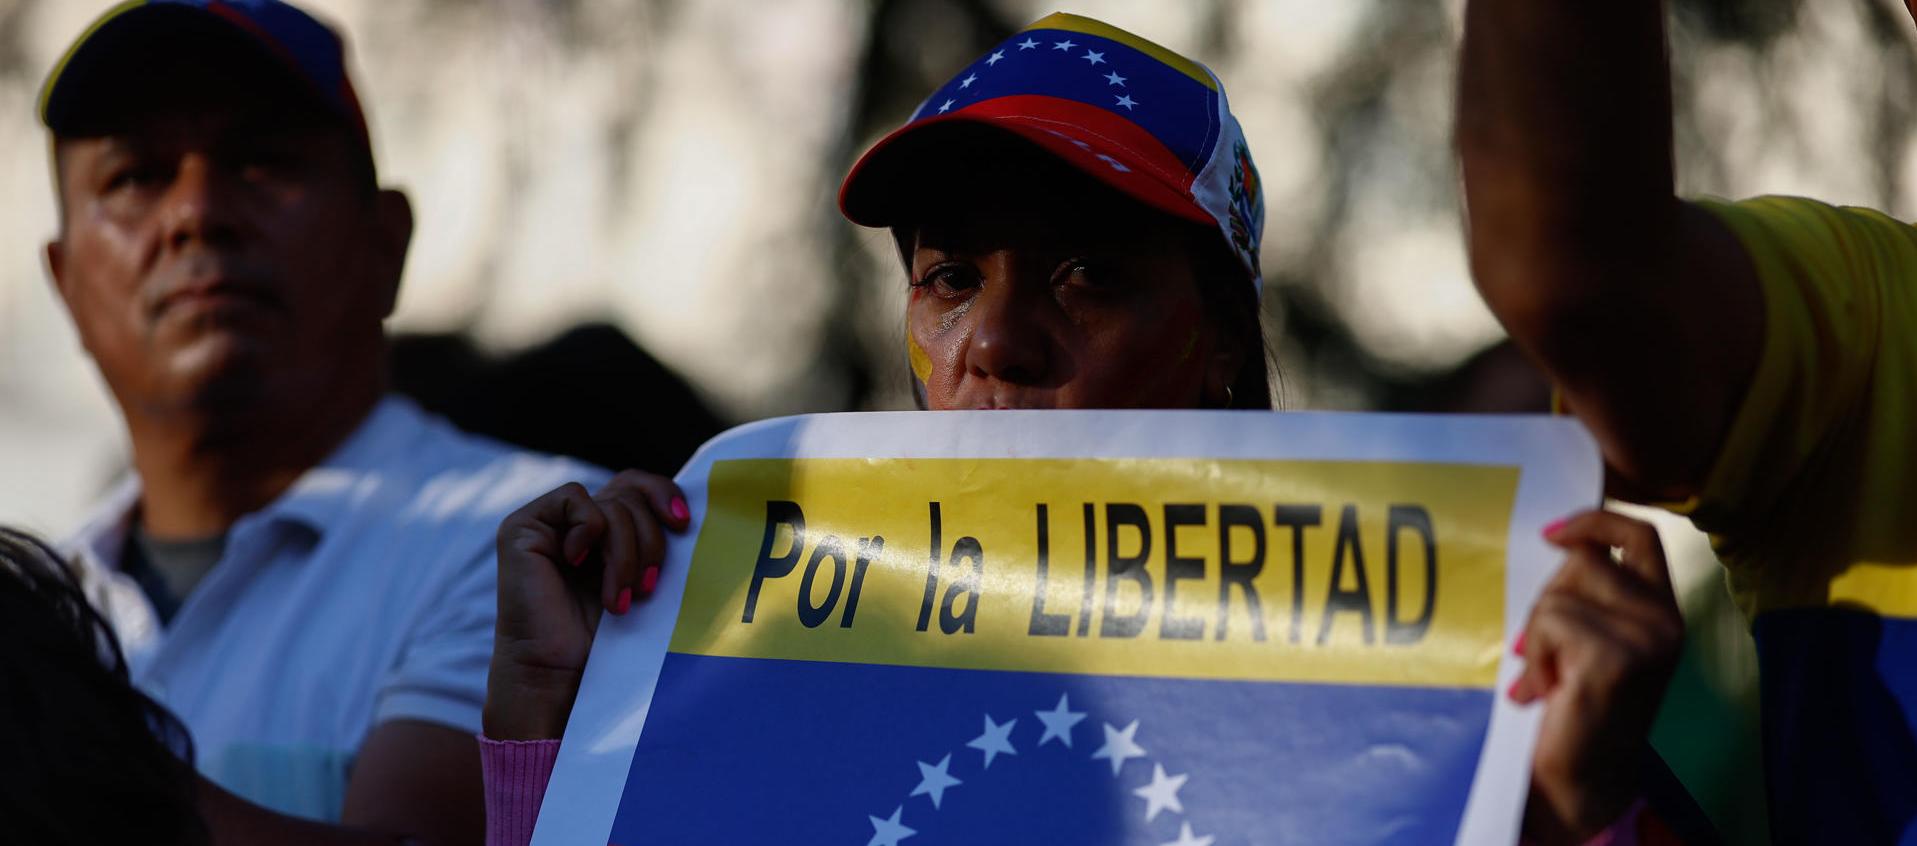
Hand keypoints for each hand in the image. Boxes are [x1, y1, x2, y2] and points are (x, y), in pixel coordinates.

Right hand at [483, 470, 690, 740]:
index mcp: (607, 530)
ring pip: (612, 505)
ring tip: (619, 600)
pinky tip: (578, 564)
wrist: (561, 676)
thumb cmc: (606, 640)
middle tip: (648, 588)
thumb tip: (689, 509)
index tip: (684, 525)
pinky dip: (589, 530)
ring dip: (624, 555)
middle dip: (650, 541)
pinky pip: (574, 499)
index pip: (639, 486)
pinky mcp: (522, 526)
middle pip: (631, 494)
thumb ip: (655, 541)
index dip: (664, 494)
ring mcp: (549, 522)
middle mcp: (578, 522)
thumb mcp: (644, 581)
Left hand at [1514, 510, 1682, 844]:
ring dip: (1535, 634)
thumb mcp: (1590, 638)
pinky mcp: (1617, 659)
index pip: (1643, 536)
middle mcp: (1666, 622)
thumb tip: (1553, 540)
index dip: (1595, 521)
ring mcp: (1648, 640)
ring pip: (1559, 594)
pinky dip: (1534, 654)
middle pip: (1584, 560)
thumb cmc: (1574, 706)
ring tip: (1546, 675)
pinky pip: (1550, 623)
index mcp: (1664, 611)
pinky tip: (1545, 690)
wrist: (1579, 780)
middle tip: (1540, 650)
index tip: (1552, 532)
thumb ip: (1587, 595)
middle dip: (1546, 598)